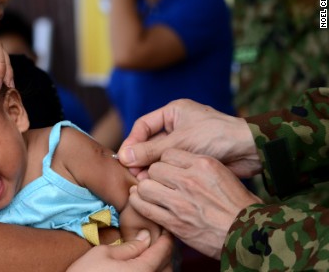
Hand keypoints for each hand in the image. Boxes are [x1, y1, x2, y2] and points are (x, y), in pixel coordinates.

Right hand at [66, 230, 173, 271]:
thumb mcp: (102, 253)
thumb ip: (128, 246)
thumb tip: (146, 237)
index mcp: (142, 270)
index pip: (164, 250)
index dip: (167, 236)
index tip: (166, 225)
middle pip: (169, 266)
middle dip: (167, 251)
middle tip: (161, 237)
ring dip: (162, 264)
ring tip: (153, 251)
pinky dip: (155, 271)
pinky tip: (145, 265)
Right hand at [118, 99, 261, 178]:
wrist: (250, 150)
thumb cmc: (217, 136)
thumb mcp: (179, 142)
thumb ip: (151, 150)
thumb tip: (125, 157)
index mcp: (173, 112)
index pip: (143, 126)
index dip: (132, 142)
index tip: (124, 158)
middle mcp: (177, 125)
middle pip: (149, 141)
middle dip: (140, 157)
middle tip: (133, 174)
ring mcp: (184, 142)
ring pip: (159, 155)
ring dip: (150, 167)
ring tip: (144, 181)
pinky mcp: (192, 157)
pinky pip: (171, 165)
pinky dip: (163, 173)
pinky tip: (158, 184)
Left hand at [129, 149, 262, 258]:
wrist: (247, 232)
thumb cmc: (238, 203)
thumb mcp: (222, 174)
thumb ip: (198, 166)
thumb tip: (176, 163)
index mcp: (203, 164)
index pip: (168, 153)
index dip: (165, 162)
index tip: (166, 170)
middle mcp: (189, 180)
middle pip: (154, 169)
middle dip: (154, 175)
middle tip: (158, 183)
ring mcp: (180, 202)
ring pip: (145, 186)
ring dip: (144, 189)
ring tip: (149, 192)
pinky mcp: (174, 222)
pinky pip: (144, 207)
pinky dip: (139, 203)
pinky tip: (142, 202)